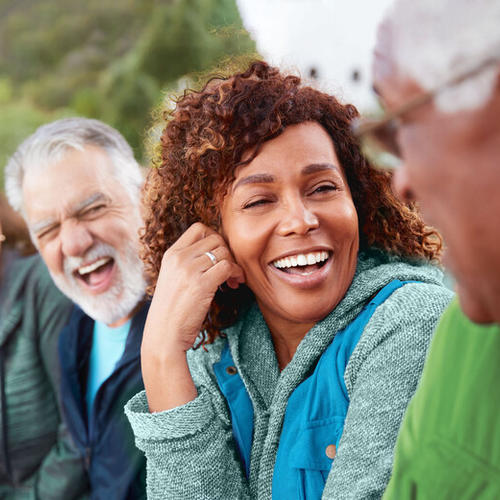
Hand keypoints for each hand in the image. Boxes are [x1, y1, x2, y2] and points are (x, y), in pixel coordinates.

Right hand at [141, 222, 244, 411]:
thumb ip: (189, 263)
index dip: (215, 237)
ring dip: (234, 265)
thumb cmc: (172, 312)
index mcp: (171, 254)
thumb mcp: (173, 279)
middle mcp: (179, 258)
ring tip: (233, 280)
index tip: (219, 255)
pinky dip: (236, 274)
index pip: (199, 228)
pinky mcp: (201, 284)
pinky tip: (234, 284)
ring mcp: (189, 270)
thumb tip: (218, 252)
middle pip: (215, 238)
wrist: (164, 336)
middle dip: (228, 252)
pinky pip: (228, 267)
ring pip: (224, 252)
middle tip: (230, 270)